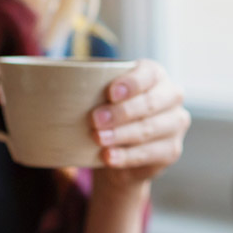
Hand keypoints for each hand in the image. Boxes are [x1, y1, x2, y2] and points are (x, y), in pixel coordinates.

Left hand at [90, 59, 191, 183]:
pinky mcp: (171, 150)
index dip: (131, 84)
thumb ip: (92, 87)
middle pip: (149, 104)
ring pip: (148, 129)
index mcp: (155, 75)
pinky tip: (108, 157)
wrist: (121, 153)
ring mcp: (175, 124)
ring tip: (97, 139)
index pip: (148, 74)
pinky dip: (126, 156)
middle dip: (121, 112)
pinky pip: (149, 154)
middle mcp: (171, 96)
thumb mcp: (102, 97)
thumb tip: (57, 78)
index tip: (110, 93)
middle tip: (94, 120)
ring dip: (120, 135)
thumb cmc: (110, 115)